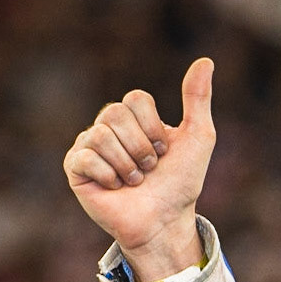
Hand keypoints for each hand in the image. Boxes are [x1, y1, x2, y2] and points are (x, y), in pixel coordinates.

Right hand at [64, 59, 215, 281]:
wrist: (166, 221)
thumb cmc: (181, 183)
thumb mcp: (198, 138)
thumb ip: (198, 99)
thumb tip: (205, 61)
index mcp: (134, 117)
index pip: (135, 98)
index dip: (153, 127)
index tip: (164, 151)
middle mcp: (108, 127)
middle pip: (115, 112)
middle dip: (141, 146)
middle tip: (149, 169)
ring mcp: (89, 146)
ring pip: (100, 135)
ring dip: (128, 164)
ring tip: (135, 181)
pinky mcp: (75, 168)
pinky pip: (85, 157)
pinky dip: (108, 175)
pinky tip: (115, 187)